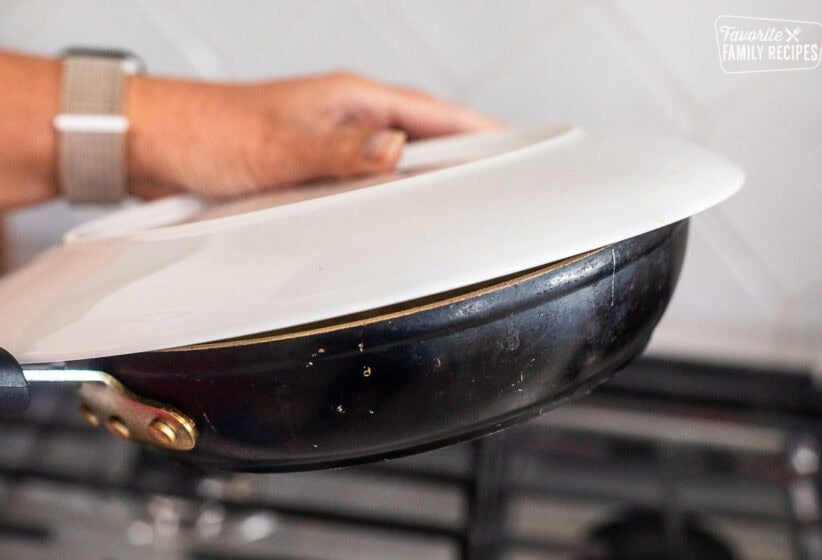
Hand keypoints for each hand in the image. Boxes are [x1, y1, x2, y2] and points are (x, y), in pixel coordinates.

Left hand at [126, 72, 501, 198]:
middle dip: (461, 160)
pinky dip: (386, 196)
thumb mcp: (279, 147)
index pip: (435, 112)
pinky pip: (366, 180)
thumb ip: (340, 153)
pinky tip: (391, 218)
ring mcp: (332, 141)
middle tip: (495, 190)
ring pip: (395, 162)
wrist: (155, 142)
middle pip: (423, 138)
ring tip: (454, 209)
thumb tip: (395, 152)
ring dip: (422, 181)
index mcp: (350, 99)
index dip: (480, 131)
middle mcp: (347, 117)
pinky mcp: (313, 165)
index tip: (520, 149)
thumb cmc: (208, 132)